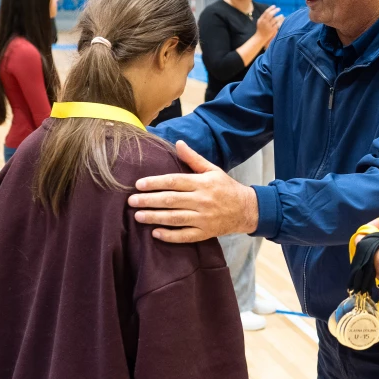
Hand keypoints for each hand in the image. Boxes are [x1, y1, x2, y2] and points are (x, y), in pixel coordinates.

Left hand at [128, 141, 259, 242]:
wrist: (246, 209)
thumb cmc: (226, 187)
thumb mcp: (212, 170)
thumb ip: (193, 158)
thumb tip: (178, 143)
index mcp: (202, 183)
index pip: (174, 182)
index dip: (155, 183)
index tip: (139, 184)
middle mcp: (202, 200)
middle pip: (171, 200)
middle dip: (149, 201)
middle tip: (131, 201)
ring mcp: (204, 218)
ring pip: (175, 218)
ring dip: (155, 218)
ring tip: (138, 216)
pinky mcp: (205, 233)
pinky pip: (185, 236)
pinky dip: (170, 236)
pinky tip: (155, 233)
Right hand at [255, 6, 282, 42]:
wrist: (260, 37)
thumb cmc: (260, 28)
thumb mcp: (260, 21)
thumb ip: (264, 16)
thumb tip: (270, 10)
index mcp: (261, 19)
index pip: (266, 12)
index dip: (271, 8)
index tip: (274, 6)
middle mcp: (264, 22)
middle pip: (270, 14)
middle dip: (275, 11)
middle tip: (279, 9)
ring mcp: (268, 26)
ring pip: (275, 19)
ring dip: (279, 16)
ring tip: (282, 15)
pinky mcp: (272, 30)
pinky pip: (278, 25)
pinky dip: (280, 22)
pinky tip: (282, 20)